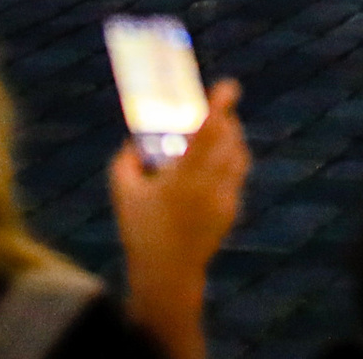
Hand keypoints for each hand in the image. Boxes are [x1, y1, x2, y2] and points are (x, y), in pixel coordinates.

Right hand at [113, 80, 247, 352]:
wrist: (167, 275)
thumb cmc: (141, 231)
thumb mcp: (123, 194)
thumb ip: (125, 161)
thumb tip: (135, 139)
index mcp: (184, 178)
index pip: (209, 133)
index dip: (221, 106)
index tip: (229, 86)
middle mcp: (210, 186)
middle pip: (230, 139)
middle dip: (226, 118)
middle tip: (216, 108)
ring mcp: (225, 199)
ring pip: (239, 155)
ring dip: (231, 138)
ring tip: (218, 131)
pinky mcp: (232, 210)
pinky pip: (237, 175)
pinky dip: (230, 161)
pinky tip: (215, 162)